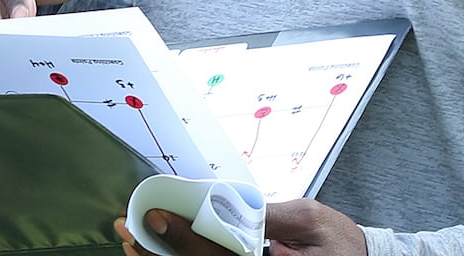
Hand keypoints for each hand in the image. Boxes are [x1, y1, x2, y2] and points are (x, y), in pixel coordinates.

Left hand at [113, 200, 367, 255]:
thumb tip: (233, 211)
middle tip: (126, 230)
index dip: (182, 237)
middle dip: (157, 253)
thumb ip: (272, 216)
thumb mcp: (310, 218)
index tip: (155, 218)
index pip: (215, 255)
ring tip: (130, 243)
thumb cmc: (337, 242)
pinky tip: (156, 254)